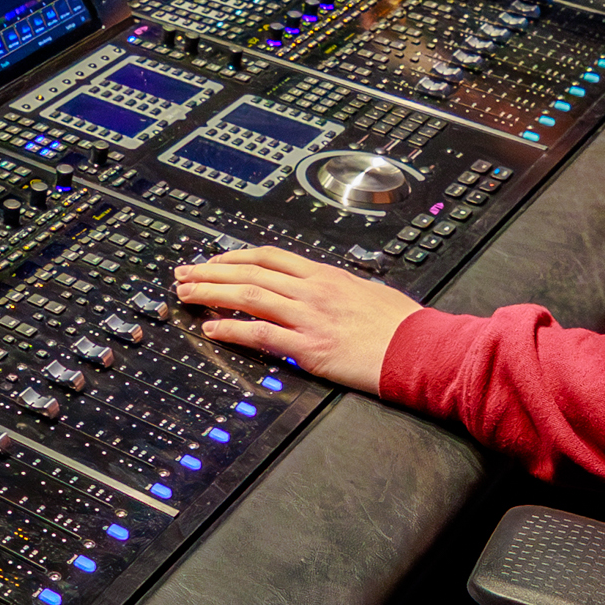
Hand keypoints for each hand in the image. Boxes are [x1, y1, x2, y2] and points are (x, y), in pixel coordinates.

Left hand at [171, 245, 416, 394]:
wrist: (421, 347)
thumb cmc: (403, 325)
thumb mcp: (369, 291)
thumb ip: (341, 288)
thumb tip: (328, 288)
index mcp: (326, 275)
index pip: (270, 258)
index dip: (236, 257)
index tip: (214, 260)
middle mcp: (313, 291)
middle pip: (250, 272)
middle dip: (211, 272)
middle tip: (184, 274)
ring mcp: (309, 317)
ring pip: (249, 297)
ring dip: (212, 295)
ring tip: (186, 295)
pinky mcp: (310, 347)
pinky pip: (261, 335)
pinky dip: (232, 330)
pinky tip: (212, 330)